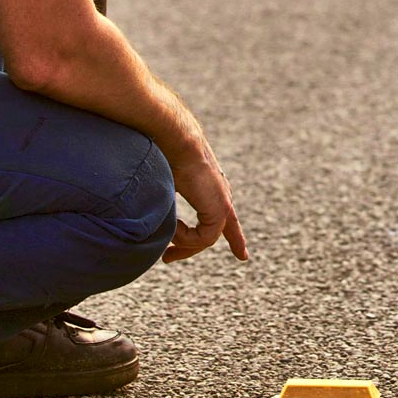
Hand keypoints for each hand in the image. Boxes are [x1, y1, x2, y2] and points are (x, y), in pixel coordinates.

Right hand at [163, 138, 248, 262]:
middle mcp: (221, 197)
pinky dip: (185, 238)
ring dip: (182, 244)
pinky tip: (173, 228)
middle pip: (212, 233)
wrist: (176, 140)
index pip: (227, 218)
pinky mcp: (220, 209)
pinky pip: (204, 238)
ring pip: (207, 239)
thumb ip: (166, 203)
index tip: (243, 256)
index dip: (235, 237)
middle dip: (189, 249)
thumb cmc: (166, 155)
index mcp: (212, 190)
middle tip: (167, 258)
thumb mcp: (166, 183)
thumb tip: (155, 221)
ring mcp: (223, 204)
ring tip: (165, 247)